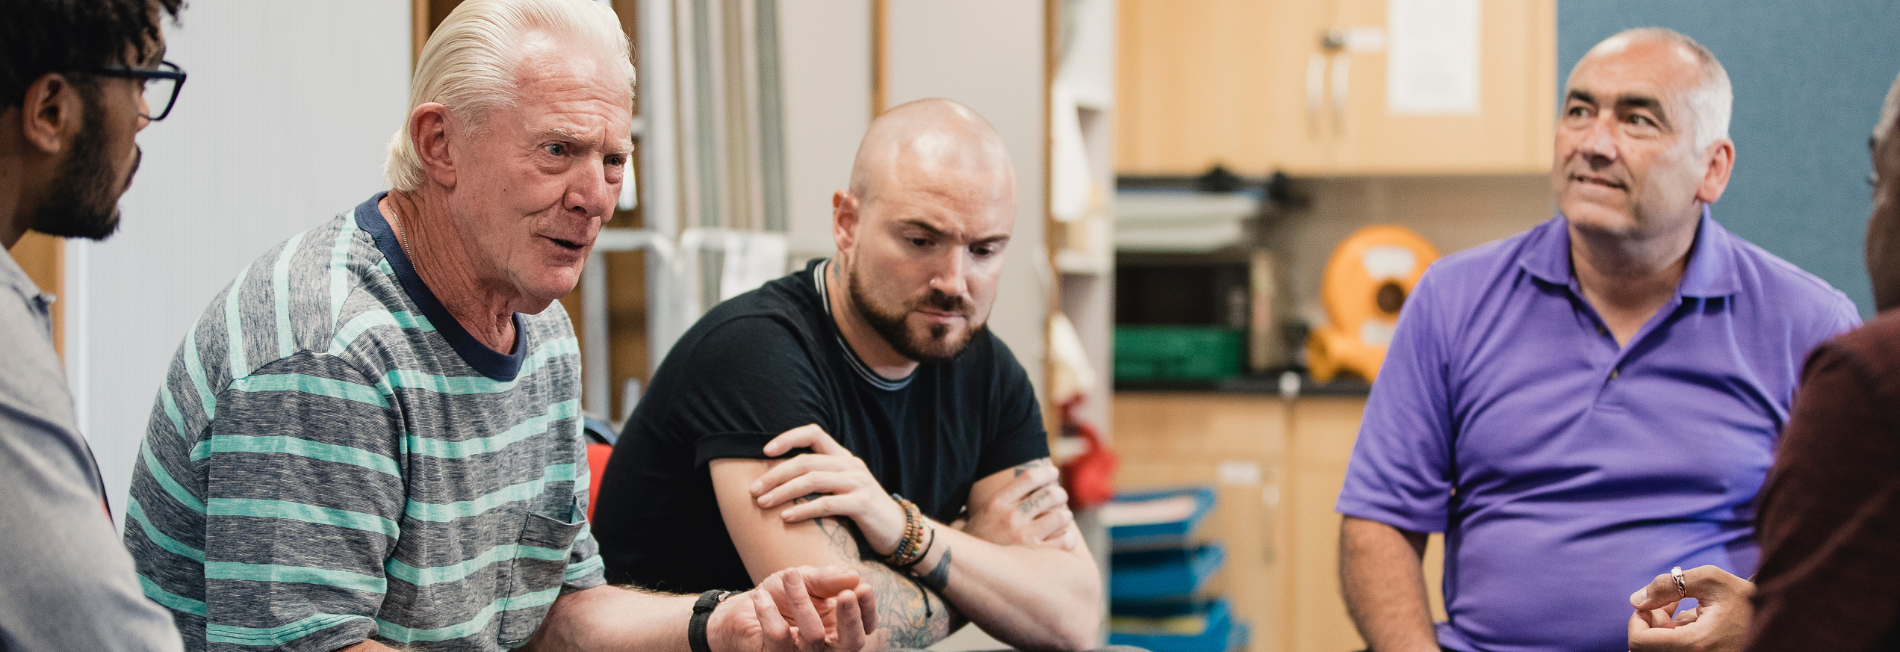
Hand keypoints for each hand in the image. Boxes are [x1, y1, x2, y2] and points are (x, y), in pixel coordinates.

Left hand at [711, 565, 878, 651]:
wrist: (744, 608)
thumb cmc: (781, 595)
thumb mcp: (806, 579)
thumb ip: (828, 579)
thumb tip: (853, 577)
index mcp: (840, 628)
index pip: (865, 626)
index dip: (868, 610)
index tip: (863, 587)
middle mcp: (826, 648)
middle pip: (851, 644)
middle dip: (851, 618)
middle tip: (846, 594)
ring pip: (814, 636)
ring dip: (802, 601)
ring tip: (790, 574)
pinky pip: (778, 637)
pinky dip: (769, 612)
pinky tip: (760, 596)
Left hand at [753, 424, 907, 554]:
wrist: (897, 530)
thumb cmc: (862, 511)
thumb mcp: (843, 487)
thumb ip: (820, 478)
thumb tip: (779, 479)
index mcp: (844, 457)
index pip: (814, 433)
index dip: (788, 438)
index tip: (765, 452)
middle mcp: (851, 465)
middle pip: (806, 461)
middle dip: (775, 475)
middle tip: (753, 490)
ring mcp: (858, 483)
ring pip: (813, 480)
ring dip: (783, 492)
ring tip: (763, 503)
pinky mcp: (862, 504)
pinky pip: (827, 503)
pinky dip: (803, 510)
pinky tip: (786, 518)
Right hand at [960, 459, 1078, 550]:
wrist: (961, 572)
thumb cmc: (968, 547)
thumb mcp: (968, 519)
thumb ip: (984, 505)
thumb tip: (990, 498)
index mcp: (996, 504)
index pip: (1030, 477)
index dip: (1046, 472)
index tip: (1053, 473)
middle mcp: (1011, 517)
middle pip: (1051, 494)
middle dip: (1059, 495)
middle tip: (1059, 499)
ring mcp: (1025, 538)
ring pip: (1062, 517)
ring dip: (1065, 517)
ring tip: (1062, 520)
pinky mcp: (1036, 558)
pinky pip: (1065, 541)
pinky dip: (1068, 538)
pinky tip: (1063, 539)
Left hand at [1626, 565, 1753, 651]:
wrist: (1781, 622)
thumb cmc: (1748, 599)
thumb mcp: (1711, 580)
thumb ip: (1668, 584)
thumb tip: (1637, 600)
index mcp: (1695, 645)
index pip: (1639, 643)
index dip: (1637, 620)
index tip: (1650, 602)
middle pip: (1649, 648)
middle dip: (1653, 623)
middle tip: (1671, 603)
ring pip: (1664, 650)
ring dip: (1667, 630)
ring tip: (1692, 613)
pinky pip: (1679, 651)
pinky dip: (1679, 637)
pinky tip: (1697, 624)